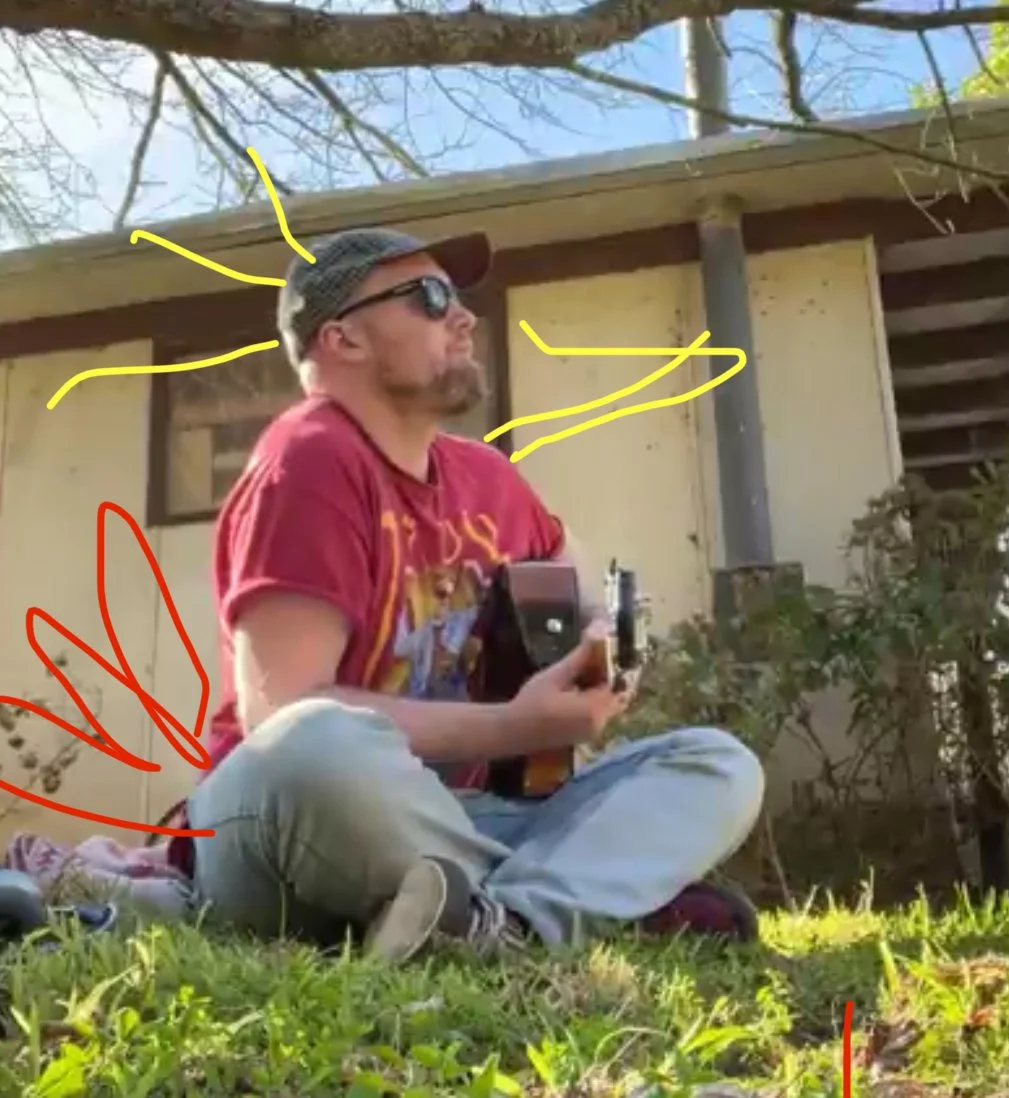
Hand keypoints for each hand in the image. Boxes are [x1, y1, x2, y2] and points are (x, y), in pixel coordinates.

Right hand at [507, 622, 631, 749]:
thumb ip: (580, 656)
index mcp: (595, 709)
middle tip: (592, 659)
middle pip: (616, 695)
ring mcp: (593, 732)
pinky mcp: (584, 736)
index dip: (612, 665)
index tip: (604, 650)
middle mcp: (600, 724)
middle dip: (607, 676)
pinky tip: (576, 688)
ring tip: (582, 671)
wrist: (512, 732)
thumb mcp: (555, 675)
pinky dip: (593, 700)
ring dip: (599, 687)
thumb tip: (599, 630)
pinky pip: (598, 714)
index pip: (618, 682)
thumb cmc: (531, 702)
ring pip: (608, 704)